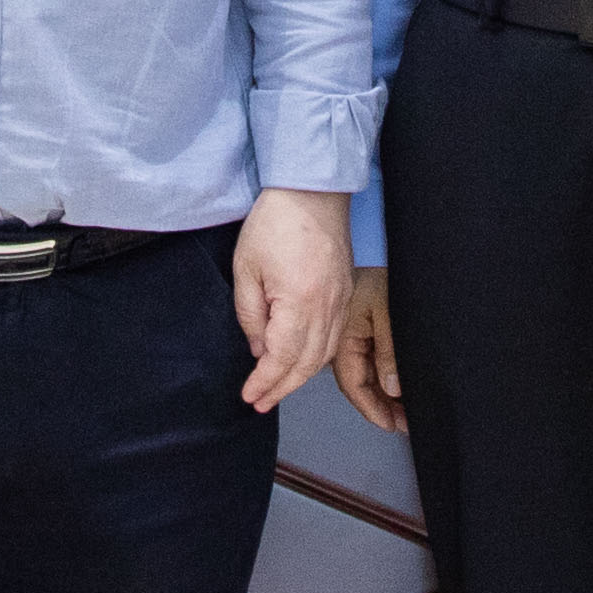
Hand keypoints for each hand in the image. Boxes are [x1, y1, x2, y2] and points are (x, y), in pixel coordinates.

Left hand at [232, 191, 353, 410]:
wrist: (312, 191)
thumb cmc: (276, 222)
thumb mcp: (246, 268)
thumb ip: (250, 314)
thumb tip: (258, 348)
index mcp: (300, 302)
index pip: (283, 357)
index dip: (266, 382)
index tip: (250, 395)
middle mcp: (327, 307)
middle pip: (307, 364)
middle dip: (283, 387)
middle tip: (261, 401)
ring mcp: (341, 301)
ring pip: (324, 355)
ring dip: (301, 377)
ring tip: (278, 388)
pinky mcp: (345, 293)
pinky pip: (334, 337)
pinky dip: (317, 357)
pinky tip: (302, 361)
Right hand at [342, 265, 401, 434]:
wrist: (389, 253)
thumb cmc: (383, 275)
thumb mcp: (389, 314)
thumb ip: (389, 352)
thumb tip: (392, 388)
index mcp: (344, 337)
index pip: (354, 384)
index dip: (371, 408)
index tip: (390, 425)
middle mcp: (344, 340)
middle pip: (360, 384)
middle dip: (382, 407)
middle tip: (405, 425)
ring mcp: (352, 336)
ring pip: (366, 376)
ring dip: (385, 396)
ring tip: (407, 414)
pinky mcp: (362, 330)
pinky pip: (370, 362)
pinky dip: (385, 379)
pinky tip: (399, 390)